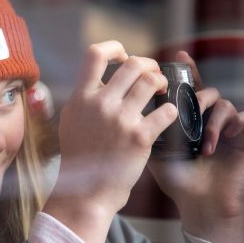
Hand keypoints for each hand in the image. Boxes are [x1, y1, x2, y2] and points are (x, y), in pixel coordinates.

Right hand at [43, 41, 176, 242]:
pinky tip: (169, 116)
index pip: (95, 54)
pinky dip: (172, 110)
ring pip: (151, 82)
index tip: (124, 57)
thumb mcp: (71, 121)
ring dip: (162, 83)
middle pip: (133, 65)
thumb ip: (83, 98)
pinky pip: (166, 112)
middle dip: (148, 65)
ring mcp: (120, 120)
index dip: (115, 48)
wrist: (87, 194)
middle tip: (153, 75)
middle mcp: (100, 105)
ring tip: (163, 91)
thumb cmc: (81, 158)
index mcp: (81, 98)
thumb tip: (98, 78)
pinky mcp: (139, 138)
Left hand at [148, 52, 243, 242]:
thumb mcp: (154, 151)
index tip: (178, 57)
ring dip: (212, 121)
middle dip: (196, 98)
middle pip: (207, 91)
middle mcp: (211, 119)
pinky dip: (238, 122)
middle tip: (188, 114)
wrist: (200, 205)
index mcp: (189, 118)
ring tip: (203, 145)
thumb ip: (146, 128)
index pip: (188, 88)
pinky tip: (222, 140)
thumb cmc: (177, 180)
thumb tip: (127, 106)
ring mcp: (231, 127)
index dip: (185, 71)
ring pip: (225, 103)